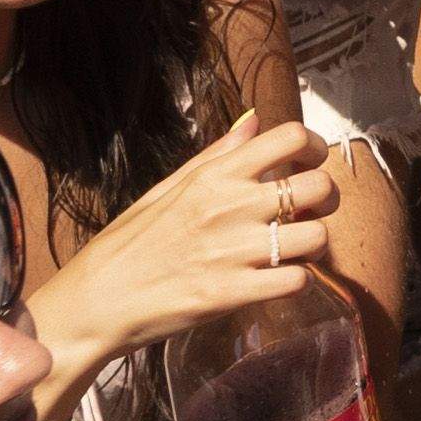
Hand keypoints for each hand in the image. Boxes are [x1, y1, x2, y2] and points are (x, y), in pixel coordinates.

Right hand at [46, 112, 340, 356]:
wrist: (94, 301)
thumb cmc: (128, 244)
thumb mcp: (167, 188)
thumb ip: (216, 155)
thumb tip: (253, 119)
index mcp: (214, 176)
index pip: (289, 137)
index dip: (313, 146)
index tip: (309, 162)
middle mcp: (230, 206)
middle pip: (318, 186)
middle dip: (325, 199)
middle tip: (309, 212)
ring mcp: (234, 251)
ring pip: (317, 237)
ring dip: (312, 245)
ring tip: (292, 251)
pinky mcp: (233, 293)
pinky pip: (297, 281)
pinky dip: (295, 282)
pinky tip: (276, 280)